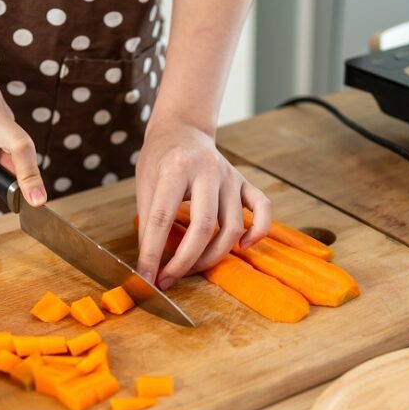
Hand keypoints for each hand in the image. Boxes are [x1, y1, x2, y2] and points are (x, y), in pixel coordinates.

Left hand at [135, 118, 271, 289]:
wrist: (182, 130)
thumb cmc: (160, 160)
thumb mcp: (145, 185)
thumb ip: (149, 223)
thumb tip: (149, 265)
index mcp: (176, 168)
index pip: (163, 218)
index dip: (153, 253)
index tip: (146, 278)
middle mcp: (208, 170)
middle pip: (204, 226)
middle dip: (185, 261)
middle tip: (170, 279)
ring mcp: (230, 176)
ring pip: (233, 226)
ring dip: (213, 256)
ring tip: (192, 268)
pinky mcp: (244, 183)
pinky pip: (263, 209)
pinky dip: (258, 231)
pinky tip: (243, 247)